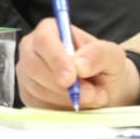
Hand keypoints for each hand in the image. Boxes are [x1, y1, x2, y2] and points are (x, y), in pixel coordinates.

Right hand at [17, 18, 139, 109]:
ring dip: (67, 99)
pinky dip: (61, 109)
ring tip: (92, 97)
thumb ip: (98, 54)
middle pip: (34, 67)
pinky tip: (78, 104)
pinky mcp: (28, 96)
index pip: (44, 41)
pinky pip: (38, 106)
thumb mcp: (112, 56)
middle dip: (64, 86)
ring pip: (37, 90)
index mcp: (51, 30)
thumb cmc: (105, 67)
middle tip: (91, 93)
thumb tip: (78, 65)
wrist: (104, 89)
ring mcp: (27, 74)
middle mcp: (33, 49)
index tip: (71, 78)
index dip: (56, 60)